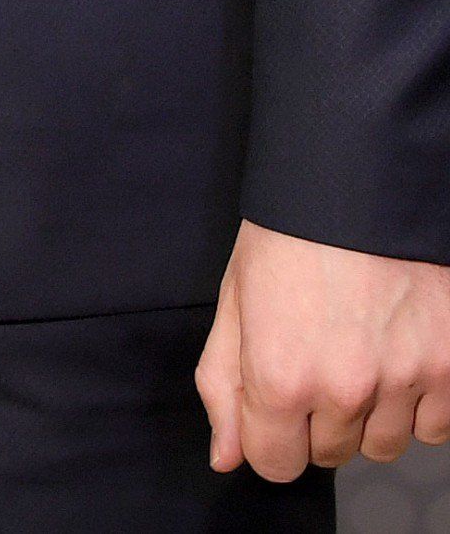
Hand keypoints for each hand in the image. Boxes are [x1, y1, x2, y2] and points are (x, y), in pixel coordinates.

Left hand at [198, 220, 449, 475]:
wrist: (361, 187)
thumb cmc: (290, 237)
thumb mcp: (235, 300)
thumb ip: (224, 384)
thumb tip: (226, 457)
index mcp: (281, 375)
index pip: (276, 464)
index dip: (269, 435)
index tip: (273, 404)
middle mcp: (346, 390)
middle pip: (330, 454)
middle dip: (317, 419)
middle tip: (316, 358)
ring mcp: (406, 382)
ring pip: (383, 445)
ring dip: (368, 414)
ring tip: (357, 351)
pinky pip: (434, 427)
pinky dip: (416, 403)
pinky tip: (395, 355)